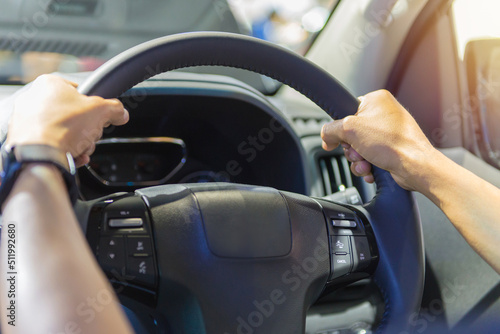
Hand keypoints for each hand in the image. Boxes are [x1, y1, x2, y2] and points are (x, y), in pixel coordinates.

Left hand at [6, 75, 128, 166]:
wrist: (41, 154)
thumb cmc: (64, 127)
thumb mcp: (101, 111)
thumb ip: (115, 109)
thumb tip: (121, 113)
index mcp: (49, 84)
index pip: (79, 91)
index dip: (93, 106)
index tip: (99, 116)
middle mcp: (33, 98)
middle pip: (72, 114)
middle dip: (87, 129)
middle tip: (91, 135)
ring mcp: (25, 120)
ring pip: (62, 131)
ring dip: (78, 142)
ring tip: (81, 148)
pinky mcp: (23, 139)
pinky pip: (50, 143)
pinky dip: (64, 151)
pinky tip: (73, 156)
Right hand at [321, 89, 435, 190]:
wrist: (415, 166)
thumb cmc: (393, 143)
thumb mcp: (350, 130)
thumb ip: (330, 130)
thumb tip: (326, 137)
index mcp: (377, 100)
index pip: (347, 111)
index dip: (341, 128)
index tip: (339, 138)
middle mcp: (385, 114)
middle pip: (351, 132)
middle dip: (351, 148)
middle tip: (357, 151)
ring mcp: (389, 132)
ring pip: (359, 148)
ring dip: (358, 160)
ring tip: (366, 163)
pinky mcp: (391, 149)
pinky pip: (370, 157)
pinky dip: (367, 166)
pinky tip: (372, 170)